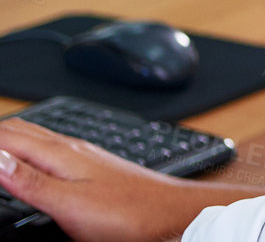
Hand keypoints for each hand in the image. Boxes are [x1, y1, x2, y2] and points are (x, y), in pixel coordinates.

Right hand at [0, 119, 236, 241]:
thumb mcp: (70, 203)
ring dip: (10, 136)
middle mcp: (72, 148)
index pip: (9, 136)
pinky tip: (31, 157)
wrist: (170, 213)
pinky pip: (51, 147)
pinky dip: (28, 147)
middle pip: (22, 130)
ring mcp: (84, 156)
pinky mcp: (93, 167)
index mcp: (60, 154)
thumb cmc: (126, 213)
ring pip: (37, 136)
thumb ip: (31, 181)